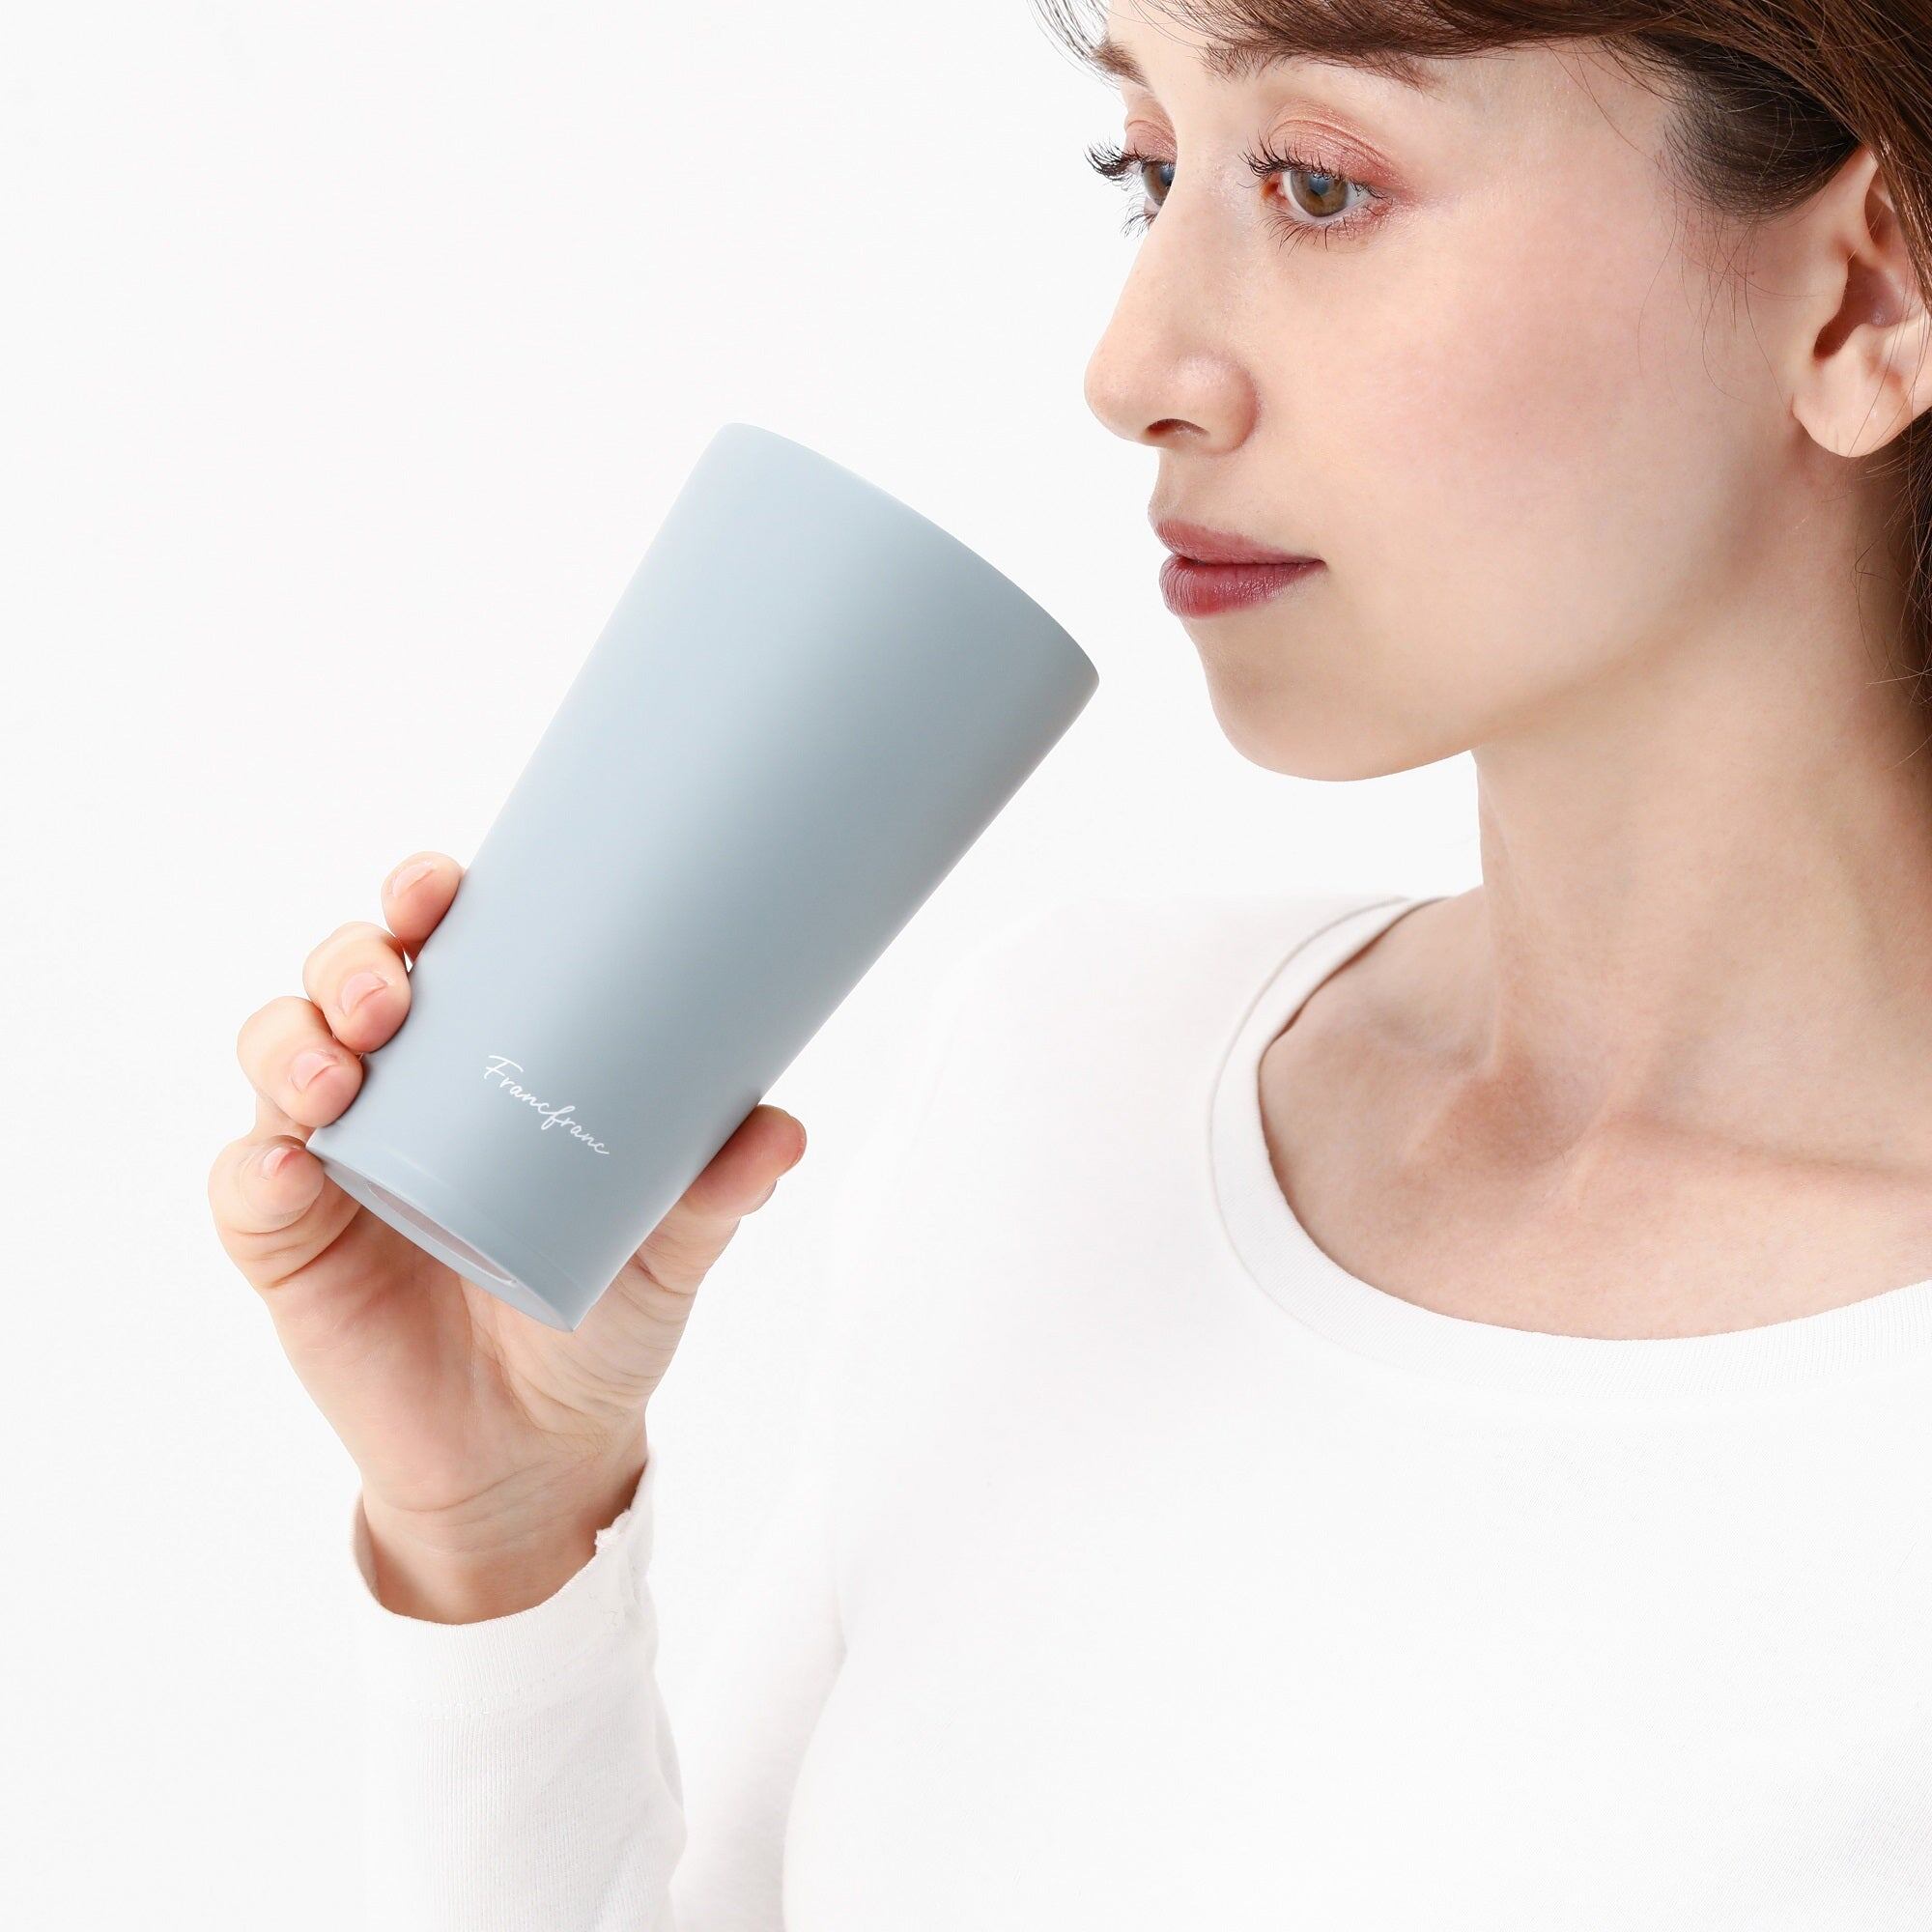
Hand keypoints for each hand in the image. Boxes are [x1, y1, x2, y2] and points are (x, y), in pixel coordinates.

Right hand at [209, 850, 806, 1617]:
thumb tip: (782, 1129)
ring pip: (278, 1059)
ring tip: (341, 1072)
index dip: (422, 899)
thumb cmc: (603, 1310)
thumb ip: (716, 1191)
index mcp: (480, 1058)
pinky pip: (246, 1190)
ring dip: (293, 1045)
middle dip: (350, 963)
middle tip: (394, 992)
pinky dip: (256, 1169)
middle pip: (342, 983)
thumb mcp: (669, 1249)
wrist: (542, 1452)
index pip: (437, 949)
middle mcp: (395, 1088)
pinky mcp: (287, 1246)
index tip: (442, 886)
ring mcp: (332, 1162)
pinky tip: (289, 1166)